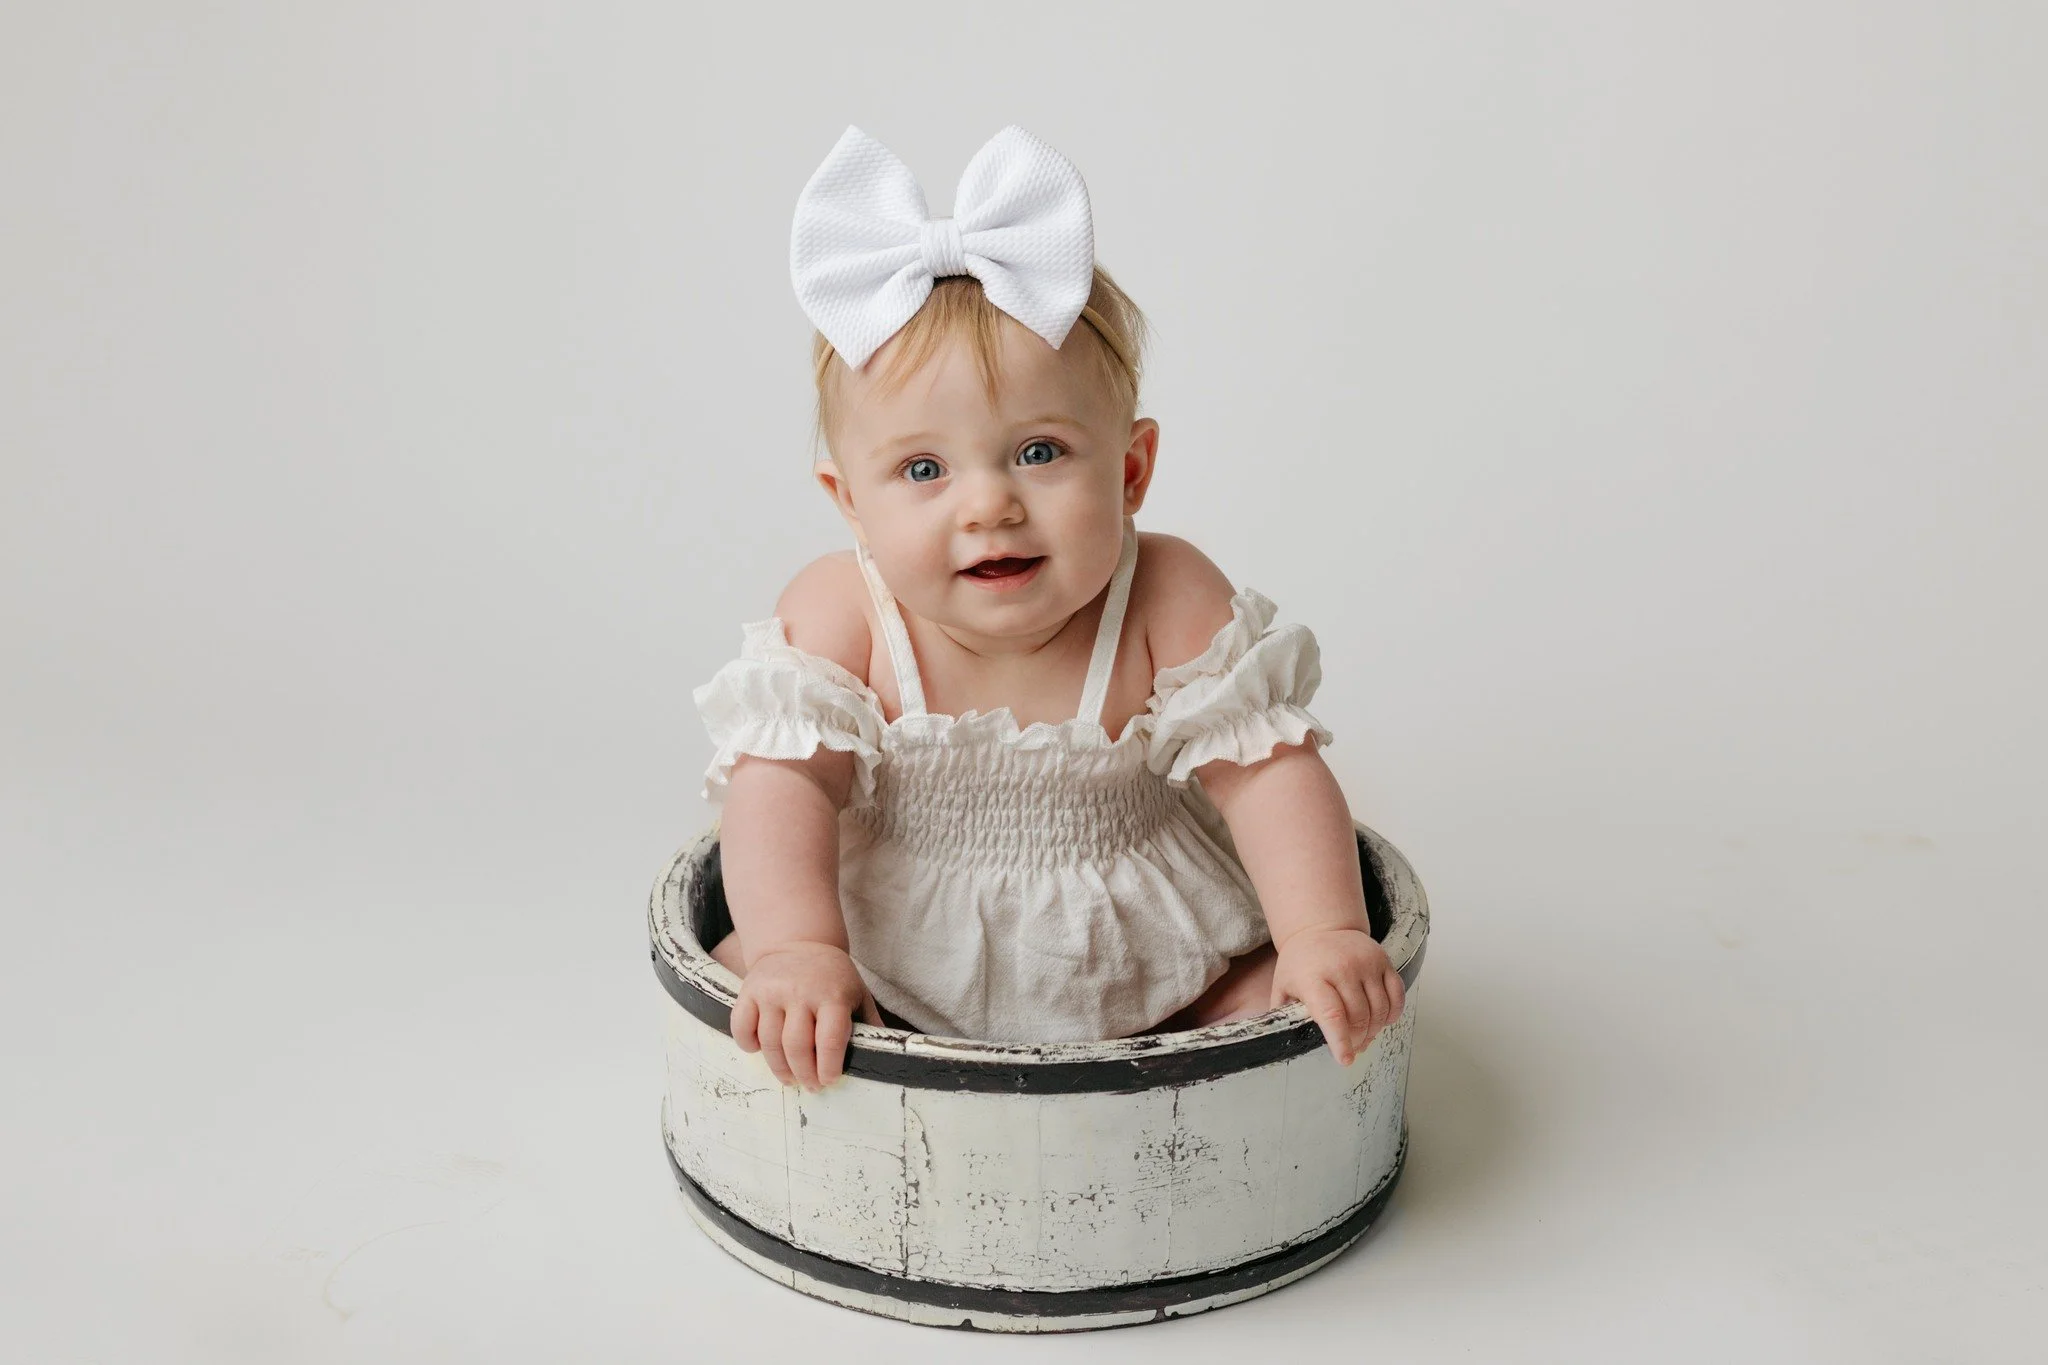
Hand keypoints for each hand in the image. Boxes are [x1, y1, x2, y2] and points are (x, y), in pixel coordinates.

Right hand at [728, 942, 882, 1090]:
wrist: (799, 942)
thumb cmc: (833, 976)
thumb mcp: (857, 994)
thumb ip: (869, 1024)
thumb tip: (886, 1057)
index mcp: (832, 994)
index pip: (830, 1040)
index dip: (828, 1067)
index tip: (829, 1080)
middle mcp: (800, 991)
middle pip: (797, 1046)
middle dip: (804, 1074)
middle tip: (811, 1086)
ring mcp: (772, 991)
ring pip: (769, 1042)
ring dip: (779, 1068)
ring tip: (790, 1077)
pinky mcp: (749, 991)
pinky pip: (741, 1026)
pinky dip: (748, 1045)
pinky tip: (759, 1051)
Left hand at [1269, 926, 1405, 1065]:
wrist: (1319, 928)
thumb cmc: (1300, 963)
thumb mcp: (1283, 986)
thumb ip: (1285, 1015)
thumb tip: (1285, 1045)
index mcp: (1313, 977)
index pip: (1332, 1014)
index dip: (1341, 1041)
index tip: (1346, 1060)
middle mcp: (1342, 967)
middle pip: (1359, 1016)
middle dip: (1357, 1039)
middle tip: (1352, 1047)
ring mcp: (1366, 963)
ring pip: (1380, 1009)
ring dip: (1374, 1029)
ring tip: (1364, 1035)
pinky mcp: (1383, 960)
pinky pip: (1397, 995)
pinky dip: (1392, 1014)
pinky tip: (1382, 1020)